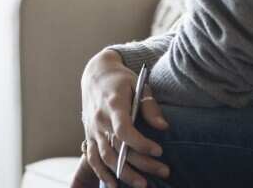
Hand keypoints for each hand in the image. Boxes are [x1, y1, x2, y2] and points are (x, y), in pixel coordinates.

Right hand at [78, 49, 171, 187]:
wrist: (96, 75)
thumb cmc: (122, 80)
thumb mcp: (138, 84)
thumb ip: (149, 106)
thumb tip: (163, 127)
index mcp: (113, 105)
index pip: (124, 130)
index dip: (141, 144)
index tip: (159, 151)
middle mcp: (100, 120)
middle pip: (118, 148)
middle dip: (142, 163)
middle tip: (164, 171)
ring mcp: (93, 130)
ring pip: (106, 157)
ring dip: (124, 174)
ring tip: (143, 184)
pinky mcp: (89, 136)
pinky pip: (93, 159)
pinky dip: (102, 174)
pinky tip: (115, 186)